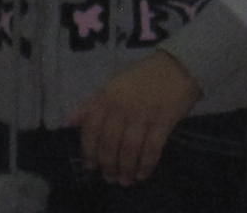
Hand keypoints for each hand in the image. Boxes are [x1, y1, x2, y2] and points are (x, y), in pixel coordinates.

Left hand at [70, 51, 200, 186]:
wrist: (177, 67)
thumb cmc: (141, 77)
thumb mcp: (112, 85)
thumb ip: (91, 105)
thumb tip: (68, 123)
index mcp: (107, 97)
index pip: (91, 128)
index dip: (89, 151)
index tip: (91, 166)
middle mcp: (122, 107)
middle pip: (110, 144)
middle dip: (108, 165)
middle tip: (110, 178)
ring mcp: (143, 114)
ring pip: (129, 150)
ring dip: (126, 169)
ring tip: (125, 181)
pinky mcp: (163, 121)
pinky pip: (152, 149)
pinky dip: (146, 165)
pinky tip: (142, 174)